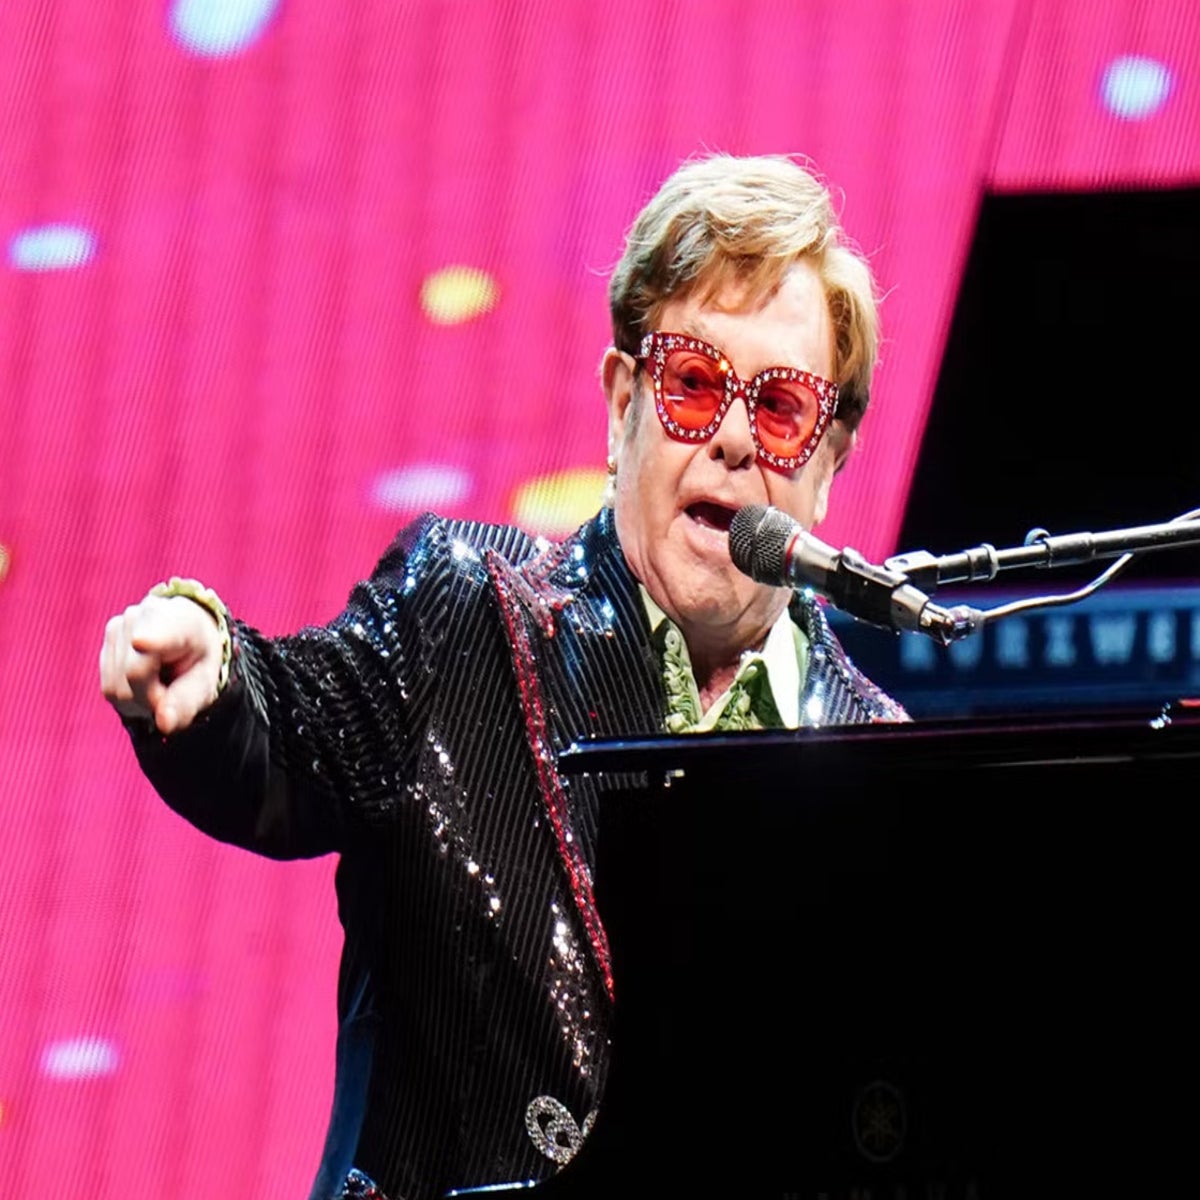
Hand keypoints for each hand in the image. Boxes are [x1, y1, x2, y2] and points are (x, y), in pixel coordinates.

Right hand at [100, 593, 224, 733]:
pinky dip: (128, 695)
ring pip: (117, 688)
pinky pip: (109, 688)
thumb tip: (164, 724)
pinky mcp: (105, 643)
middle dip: (153, 697)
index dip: (150, 640)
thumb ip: (187, 702)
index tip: (142, 642)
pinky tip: (144, 681)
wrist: (186, 631)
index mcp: (178, 620)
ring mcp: (117, 628)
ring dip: (139, 699)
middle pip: (133, 677)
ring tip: (161, 682)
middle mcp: (140, 617)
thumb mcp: (205, 681)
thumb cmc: (198, 657)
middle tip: (173, 690)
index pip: (157, 634)